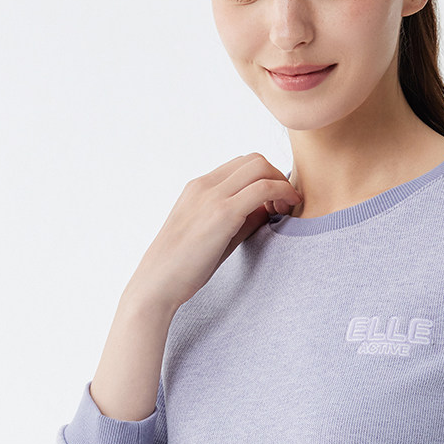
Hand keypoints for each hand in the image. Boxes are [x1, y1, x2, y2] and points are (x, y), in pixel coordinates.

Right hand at [123, 153, 301, 316]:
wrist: (157, 283)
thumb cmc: (184, 267)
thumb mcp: (213, 236)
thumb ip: (240, 219)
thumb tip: (268, 209)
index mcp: (198, 187)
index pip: (242, 164)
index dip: (265, 178)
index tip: (275, 202)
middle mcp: (204, 185)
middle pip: (254, 159)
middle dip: (277, 177)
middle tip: (285, 204)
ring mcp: (212, 196)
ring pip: (260, 167)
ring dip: (281, 183)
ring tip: (286, 209)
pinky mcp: (222, 213)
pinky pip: (262, 189)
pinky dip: (282, 193)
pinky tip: (284, 212)